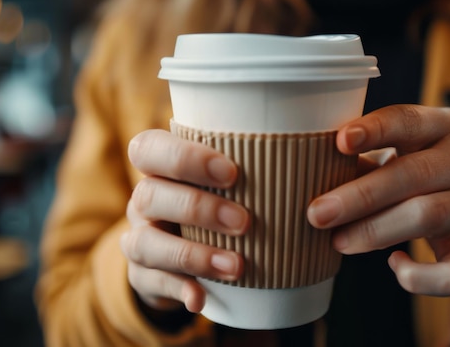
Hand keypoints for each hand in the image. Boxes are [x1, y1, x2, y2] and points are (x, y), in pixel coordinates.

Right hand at [120, 130, 248, 312]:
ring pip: (145, 243)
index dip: (184, 158)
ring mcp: (140, 238)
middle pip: (149, 194)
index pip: (150, 149)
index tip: (232, 173)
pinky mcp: (142, 276)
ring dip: (191, 255)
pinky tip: (200, 299)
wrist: (183, 254)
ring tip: (236, 266)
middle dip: (198, 208)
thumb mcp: (228, 183)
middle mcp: (144, 200)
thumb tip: (310, 171)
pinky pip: (152, 282)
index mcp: (159, 168)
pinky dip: (178, 289)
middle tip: (244, 222)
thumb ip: (252, 170)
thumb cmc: (220, 202)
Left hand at [307, 105, 449, 295]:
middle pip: (413, 174)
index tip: (340, 141)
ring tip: (339, 241)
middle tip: (318, 214)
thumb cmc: (403, 171)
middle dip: (360, 196)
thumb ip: (357, 159)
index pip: (408, 120)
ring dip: (376, 231)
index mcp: (441, 125)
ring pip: (428, 215)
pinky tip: (396, 266)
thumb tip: (305, 175)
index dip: (375, 130)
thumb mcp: (387, 154)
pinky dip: (423, 276)